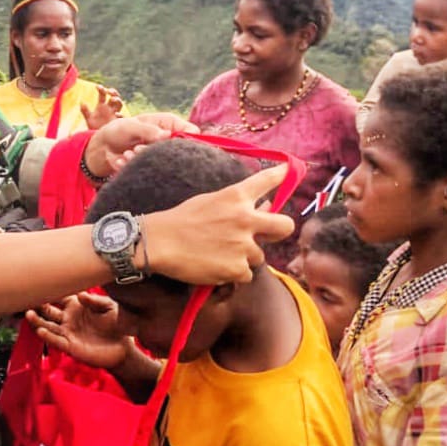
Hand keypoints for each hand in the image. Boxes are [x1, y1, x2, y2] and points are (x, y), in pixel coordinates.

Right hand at [27, 292, 131, 370]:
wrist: (124, 347)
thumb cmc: (118, 323)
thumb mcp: (109, 307)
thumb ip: (95, 301)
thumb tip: (80, 294)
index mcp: (76, 306)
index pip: (58, 297)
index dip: (49, 291)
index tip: (39, 283)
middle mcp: (68, 319)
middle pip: (47, 311)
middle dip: (37, 306)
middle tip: (26, 298)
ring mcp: (68, 333)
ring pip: (48, 326)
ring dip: (37, 321)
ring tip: (28, 314)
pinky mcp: (71, 347)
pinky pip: (57, 342)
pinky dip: (48, 337)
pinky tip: (41, 330)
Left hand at [81, 87, 123, 130]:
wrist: (99, 138)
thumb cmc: (94, 127)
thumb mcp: (89, 119)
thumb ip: (85, 111)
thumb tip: (81, 102)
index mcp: (102, 106)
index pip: (103, 95)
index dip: (101, 90)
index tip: (97, 86)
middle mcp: (110, 108)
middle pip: (114, 97)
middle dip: (113, 92)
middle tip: (109, 91)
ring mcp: (114, 114)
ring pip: (119, 104)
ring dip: (117, 100)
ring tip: (112, 99)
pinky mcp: (118, 122)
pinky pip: (122, 117)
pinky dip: (120, 115)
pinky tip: (116, 114)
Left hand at [84, 113, 197, 177]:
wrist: (103, 147)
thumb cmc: (119, 130)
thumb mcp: (130, 126)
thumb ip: (148, 130)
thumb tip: (166, 136)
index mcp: (169, 124)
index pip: (191, 132)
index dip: (187, 139)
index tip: (168, 144)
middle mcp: (170, 140)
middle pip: (180, 149)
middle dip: (157, 151)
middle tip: (138, 148)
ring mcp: (162, 154)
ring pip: (165, 162)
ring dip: (142, 158)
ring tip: (128, 152)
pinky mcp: (153, 167)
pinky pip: (152, 172)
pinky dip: (134, 166)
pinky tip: (123, 159)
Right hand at [143, 166, 294, 285]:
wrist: (159, 243)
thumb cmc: (181, 220)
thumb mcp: (210, 201)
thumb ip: (237, 205)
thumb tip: (265, 206)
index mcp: (235, 197)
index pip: (266, 181)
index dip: (280, 175)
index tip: (287, 170)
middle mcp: (245, 219)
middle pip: (285, 226)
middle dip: (280, 231)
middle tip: (268, 235)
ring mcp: (243, 245)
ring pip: (259, 256)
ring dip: (245, 257)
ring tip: (220, 254)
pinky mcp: (237, 268)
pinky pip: (245, 274)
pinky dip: (233, 274)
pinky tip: (215, 266)